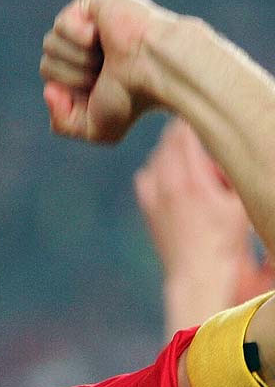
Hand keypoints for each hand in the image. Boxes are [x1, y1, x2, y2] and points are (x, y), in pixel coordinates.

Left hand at [40, 0, 173, 142]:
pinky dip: (79, 37)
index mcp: (87, 69)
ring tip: (107, 54)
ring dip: (78, 58)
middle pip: (46, 64)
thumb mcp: (94, 128)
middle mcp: (87, 45)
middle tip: (104, 71)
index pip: (51, 80)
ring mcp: (90, 21)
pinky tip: (101, 35)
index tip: (98, 90)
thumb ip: (62, 122)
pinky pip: (61, 24)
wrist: (156, 68)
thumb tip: (48, 90)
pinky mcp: (93, 1)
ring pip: (50, 44)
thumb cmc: (133, 97)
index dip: (69, 91)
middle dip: (72, 76)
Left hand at [135, 117, 272, 333]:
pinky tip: (173, 178)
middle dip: (185, 134)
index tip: (207, 112)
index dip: (195, 119)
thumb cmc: (224, 241)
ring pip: (156, 157)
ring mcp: (152, 195)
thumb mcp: (239, 203)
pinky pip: (146, 175)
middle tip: (204, 136)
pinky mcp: (146, 207)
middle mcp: (166, 183)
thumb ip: (236, 172)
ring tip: (194, 161)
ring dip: (172, 151)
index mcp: (191, 179)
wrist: (196, 274)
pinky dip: (158, 170)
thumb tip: (240, 151)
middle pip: (169, 141)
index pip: (185, 132)